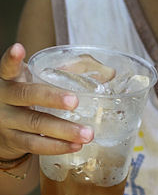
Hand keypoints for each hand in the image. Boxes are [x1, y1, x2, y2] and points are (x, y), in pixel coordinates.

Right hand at [0, 44, 93, 160]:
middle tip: (75, 102)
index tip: (19, 48)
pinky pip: (35, 145)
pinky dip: (56, 146)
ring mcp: (5, 120)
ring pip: (34, 124)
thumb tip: (109, 73)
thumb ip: (67, 72)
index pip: (8, 66)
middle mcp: (4, 97)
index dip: (12, 59)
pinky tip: (74, 146)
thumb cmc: (28, 96)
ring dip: (63, 130)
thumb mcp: (37, 80)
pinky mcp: (12, 141)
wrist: (1, 127)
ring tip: (87, 133)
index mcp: (11, 78)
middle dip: (52, 98)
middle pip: (26, 95)